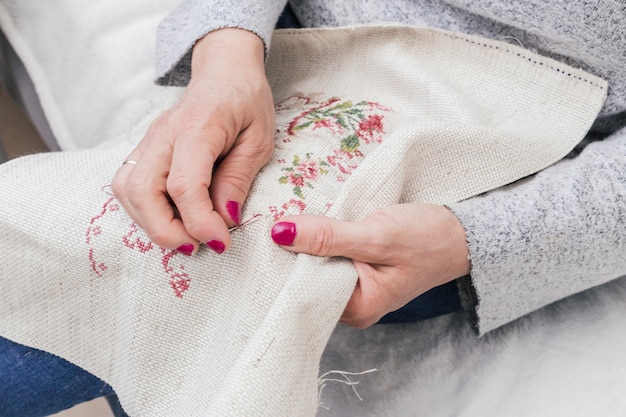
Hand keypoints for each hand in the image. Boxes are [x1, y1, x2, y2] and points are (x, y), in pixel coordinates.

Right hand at [112, 29, 274, 254]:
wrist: (224, 73)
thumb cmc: (246, 103)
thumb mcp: (259, 141)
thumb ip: (238, 178)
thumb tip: (224, 219)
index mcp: (199, 126)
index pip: (184, 183)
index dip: (199, 222)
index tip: (221, 242)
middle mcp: (164, 133)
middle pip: (141, 190)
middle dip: (165, 230)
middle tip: (198, 247)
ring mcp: (148, 140)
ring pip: (126, 190)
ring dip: (151, 223)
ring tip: (186, 237)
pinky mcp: (143, 150)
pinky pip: (128, 185)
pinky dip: (144, 211)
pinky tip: (171, 219)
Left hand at [270, 203, 470, 327]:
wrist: (461, 233)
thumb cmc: (427, 238)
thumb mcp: (376, 235)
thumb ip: (328, 236)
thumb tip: (280, 233)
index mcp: (356, 309)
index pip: (306, 287)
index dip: (288, 259)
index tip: (272, 231)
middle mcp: (353, 305)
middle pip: (309, 276)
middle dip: (298, 248)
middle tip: (281, 216)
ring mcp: (356, 287)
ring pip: (318, 263)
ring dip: (311, 240)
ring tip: (297, 215)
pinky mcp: (359, 269)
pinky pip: (331, 255)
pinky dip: (325, 237)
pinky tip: (319, 222)